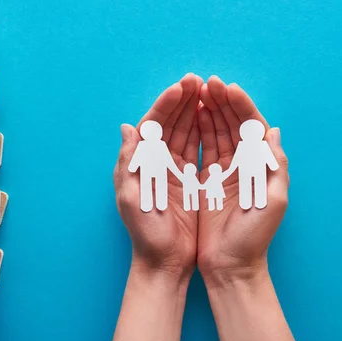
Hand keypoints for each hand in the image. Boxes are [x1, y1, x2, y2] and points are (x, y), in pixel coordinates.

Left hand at [114, 73, 202, 278]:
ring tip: (209, 90)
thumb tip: (127, 127)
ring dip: (196, 109)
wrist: (166, 261)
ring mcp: (174, 168)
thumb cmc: (146, 232)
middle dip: (184, 99)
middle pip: (172, 122)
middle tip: (199, 79)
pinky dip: (206, 131)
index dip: (168, 103)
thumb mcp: (131, 197)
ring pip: (186, 131)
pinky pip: (199, 148)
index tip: (183, 86)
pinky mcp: (191, 179)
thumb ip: (129, 162)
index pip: (155, 123)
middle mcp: (157, 160)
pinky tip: (214, 117)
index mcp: (141, 161)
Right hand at [197, 76, 289, 285]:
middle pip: (233, 124)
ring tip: (197, 90)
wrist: (229, 265)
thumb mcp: (272, 202)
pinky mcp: (206, 179)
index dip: (241, 105)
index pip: (251, 126)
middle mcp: (244, 163)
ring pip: (217, 131)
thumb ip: (275, 166)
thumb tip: (274, 131)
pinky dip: (198, 130)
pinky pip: (202, 148)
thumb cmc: (253, 237)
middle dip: (222, 101)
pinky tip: (192, 115)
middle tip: (207, 82)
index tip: (227, 88)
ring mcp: (224, 170)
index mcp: (261, 166)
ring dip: (209, 110)